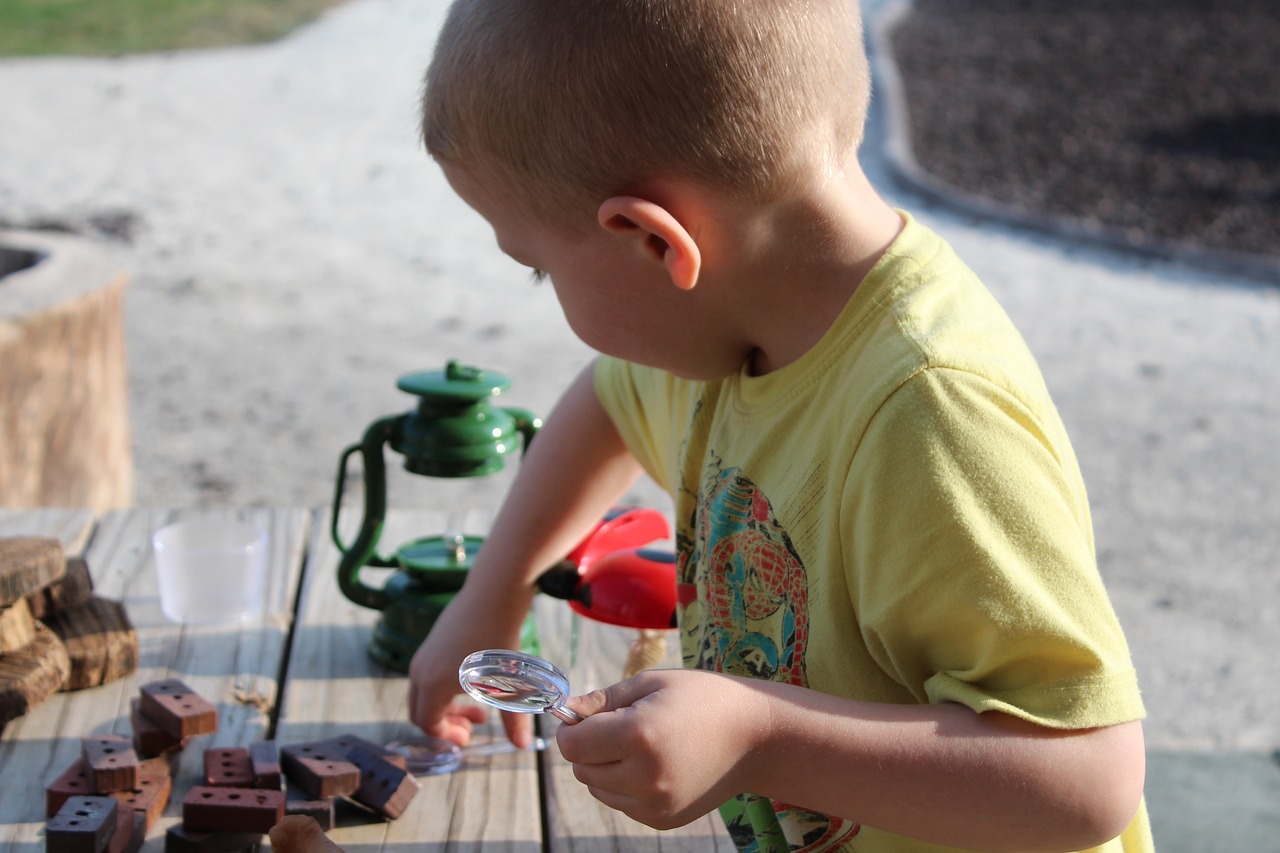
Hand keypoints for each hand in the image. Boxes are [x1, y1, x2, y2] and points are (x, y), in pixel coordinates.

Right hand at [406, 585, 535, 747]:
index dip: (447, 737)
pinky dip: (444, 688)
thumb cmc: (498, 639)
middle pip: (420, 712)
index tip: (469, 738)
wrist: (493, 594)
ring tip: (480, 706)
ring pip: (425, 693)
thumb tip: (522, 745)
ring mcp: (423, 655)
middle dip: (445, 724)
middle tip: (474, 727)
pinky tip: (474, 683)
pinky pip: (428, 676)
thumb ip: (512, 718)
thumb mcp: (507, 683)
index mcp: (433, 686)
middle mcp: (420, 671)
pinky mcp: (430, 642)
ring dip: (446, 706)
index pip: (428, 724)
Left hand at [554, 668, 766, 829]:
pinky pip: (621, 803)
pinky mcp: (662, 820)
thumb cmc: (703, 698)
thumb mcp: (652, 683)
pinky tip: (654, 763)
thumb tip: (566, 711)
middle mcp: (643, 777)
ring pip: (598, 789)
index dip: (573, 727)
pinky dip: (625, 785)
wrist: (756, 737)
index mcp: (638, 736)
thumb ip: (603, 699)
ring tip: (641, 744)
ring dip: (605, 767)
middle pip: (581, 769)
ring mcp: (654, 805)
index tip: (588, 715)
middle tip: (620, 724)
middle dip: (589, 746)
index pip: (572, 744)